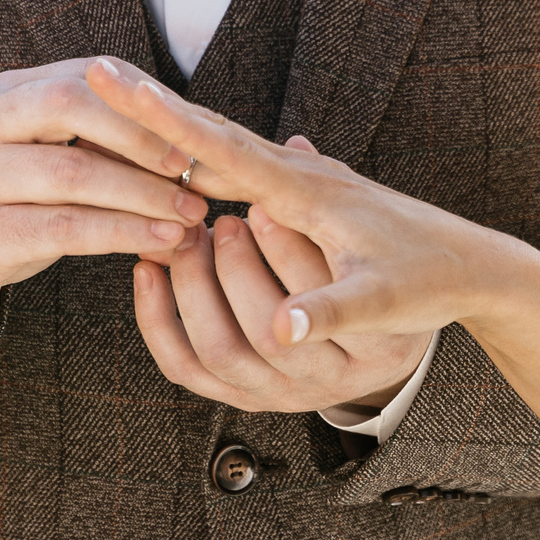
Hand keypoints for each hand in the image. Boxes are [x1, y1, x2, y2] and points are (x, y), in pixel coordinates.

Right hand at [0, 57, 210, 333]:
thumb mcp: (28, 160)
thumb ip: (88, 145)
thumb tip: (183, 147)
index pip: (82, 75)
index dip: (143, 100)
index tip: (194, 126)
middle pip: (71, 104)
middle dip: (142, 134)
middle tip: (193, 165)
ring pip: (72, 173)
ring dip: (143, 192)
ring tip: (192, 212)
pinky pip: (62, 229)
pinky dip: (121, 233)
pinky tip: (160, 240)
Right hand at [84, 58, 532, 353]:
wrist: (473, 261)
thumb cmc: (429, 279)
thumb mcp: (388, 302)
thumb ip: (334, 310)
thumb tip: (281, 333)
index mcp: (307, 192)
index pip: (222, 149)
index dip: (166, 120)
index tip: (117, 82)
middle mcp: (298, 173)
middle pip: (211, 133)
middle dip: (154, 103)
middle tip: (98, 70)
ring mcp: (299, 179)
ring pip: (222, 144)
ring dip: (172, 120)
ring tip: (121, 93)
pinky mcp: (302, 193)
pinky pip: (237, 166)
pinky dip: (200, 150)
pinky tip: (181, 152)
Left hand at [133, 204, 431, 414]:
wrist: (390, 328)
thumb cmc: (376, 268)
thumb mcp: (369, 241)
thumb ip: (335, 200)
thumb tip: (293, 142)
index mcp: (380, 344)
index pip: (332, 308)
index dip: (289, 254)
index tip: (263, 206)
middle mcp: (330, 382)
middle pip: (269, 337)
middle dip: (237, 271)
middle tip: (224, 221)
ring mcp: (280, 396)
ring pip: (222, 352)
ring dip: (194, 289)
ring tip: (188, 237)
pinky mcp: (237, 397)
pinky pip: (184, 368)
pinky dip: (157, 319)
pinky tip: (148, 270)